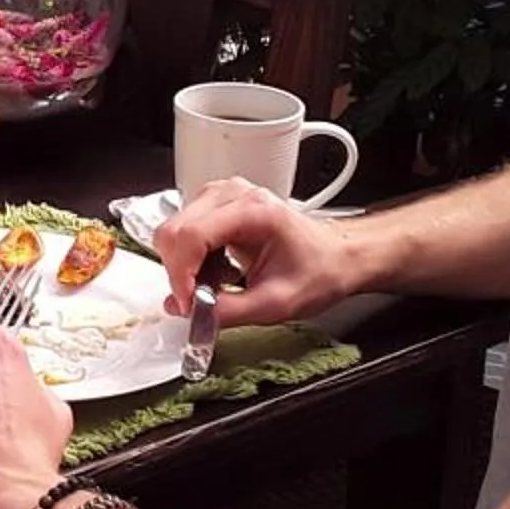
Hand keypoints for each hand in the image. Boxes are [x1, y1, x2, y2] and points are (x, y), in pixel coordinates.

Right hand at [155, 178, 361, 327]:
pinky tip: (218, 274)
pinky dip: (192, 262)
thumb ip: (229, 312)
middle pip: (175, 232)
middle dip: (179, 274)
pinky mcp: (215, 206)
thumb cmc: (317, 271)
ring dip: (185, 268)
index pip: (191, 236)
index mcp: (253, 211)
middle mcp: (232, 194)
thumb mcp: (276, 304)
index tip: (188, 304)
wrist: (336, 258)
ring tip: (217, 285)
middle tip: (200, 301)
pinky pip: (183, 234)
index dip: (180, 275)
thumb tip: (191, 314)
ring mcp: (222, 197)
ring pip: (174, 233)